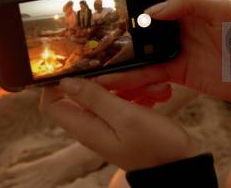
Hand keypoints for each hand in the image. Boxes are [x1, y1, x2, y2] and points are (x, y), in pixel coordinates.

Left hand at [40, 78, 198, 170]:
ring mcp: (109, 125)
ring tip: (150, 86)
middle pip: (82, 93)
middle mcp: (93, 126)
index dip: (55, 82)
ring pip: (106, 93)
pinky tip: (154, 94)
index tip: (75, 64)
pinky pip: (122, 100)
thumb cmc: (156, 145)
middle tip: (127, 72)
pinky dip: (136, 93)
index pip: (51, 104)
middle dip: (103, 78)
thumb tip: (65, 81)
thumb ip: (95, 98)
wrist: (180, 167)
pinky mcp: (124, 123)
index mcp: (86, 127)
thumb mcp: (126, 116)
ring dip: (127, 85)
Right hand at [96, 0, 230, 104]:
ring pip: (138, 44)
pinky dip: (128, 76)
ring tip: (92, 52)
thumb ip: (191, 2)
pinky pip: (146, 72)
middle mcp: (177, 19)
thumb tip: (152, 9)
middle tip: (90, 15)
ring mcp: (173, 45)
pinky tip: (109, 79)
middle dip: (115, 12)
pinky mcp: (174, 70)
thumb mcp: (227, 11)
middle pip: (139, 11)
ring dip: (117, 47)